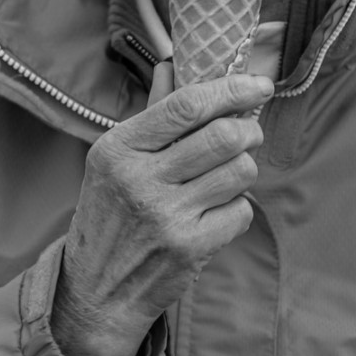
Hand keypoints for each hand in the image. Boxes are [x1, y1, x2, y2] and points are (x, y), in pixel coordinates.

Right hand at [51, 64, 272, 355]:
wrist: (96, 291)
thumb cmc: (110, 216)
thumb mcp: (114, 160)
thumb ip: (151, 114)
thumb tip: (171, 64)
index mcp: (119, 147)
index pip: (188, 104)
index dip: (232, 89)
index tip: (258, 85)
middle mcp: (140, 179)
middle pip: (224, 135)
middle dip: (249, 130)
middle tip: (248, 133)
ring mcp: (166, 216)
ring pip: (240, 171)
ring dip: (243, 169)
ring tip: (225, 176)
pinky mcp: (190, 248)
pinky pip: (241, 210)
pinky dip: (237, 207)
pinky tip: (215, 211)